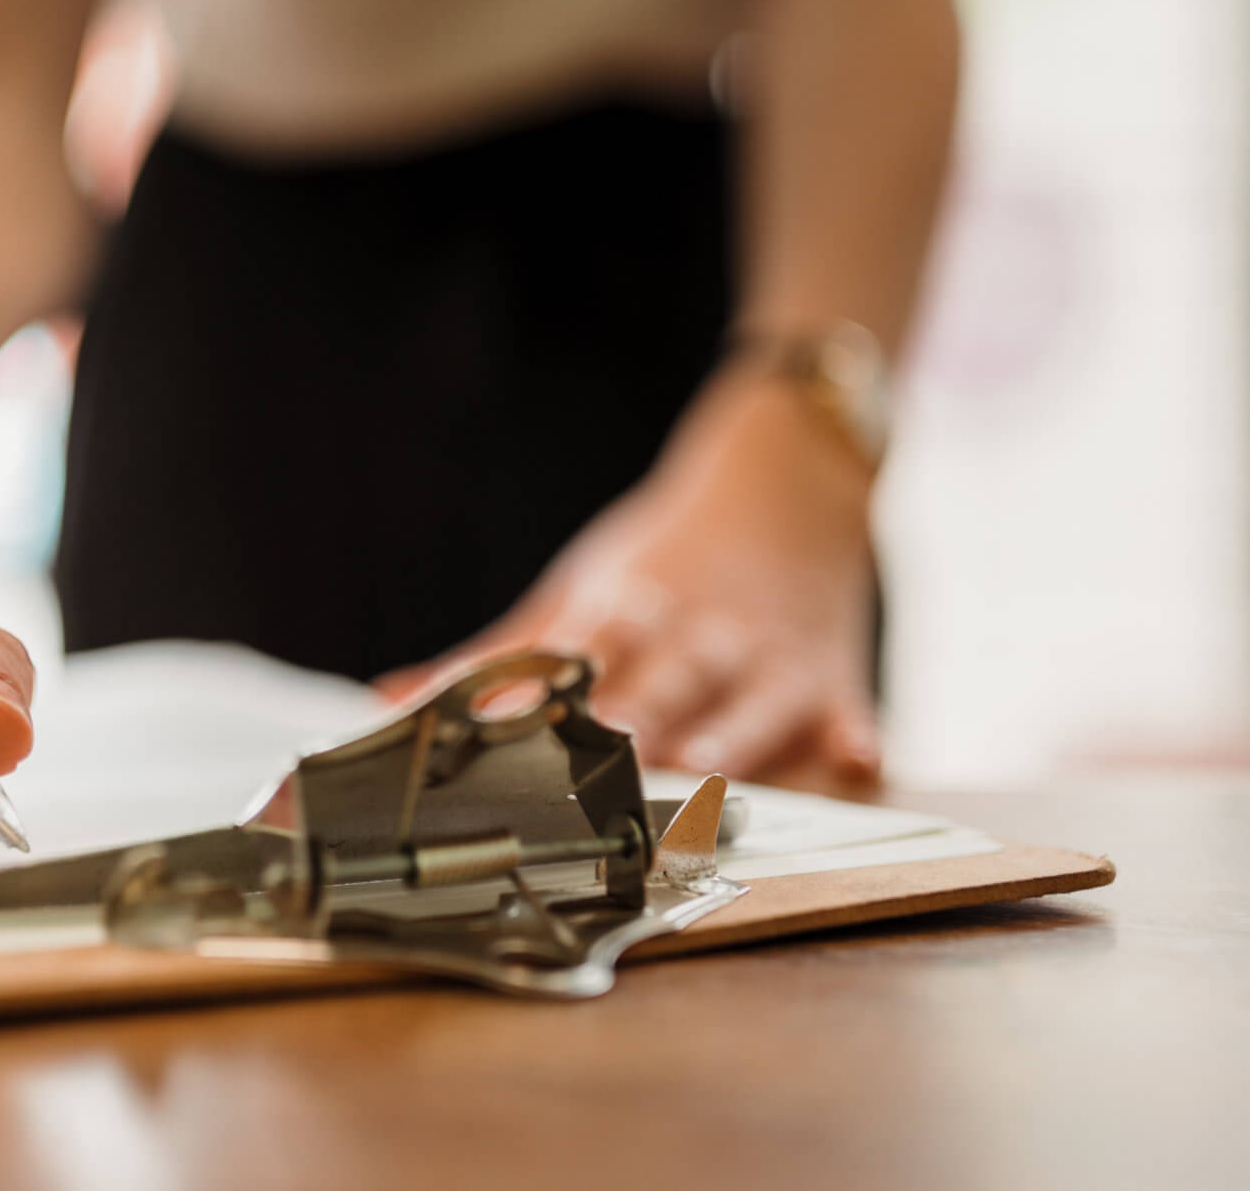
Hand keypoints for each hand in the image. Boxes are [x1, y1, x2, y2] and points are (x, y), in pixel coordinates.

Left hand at [373, 373, 883, 790]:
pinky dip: (852, 734)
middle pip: (658, 680)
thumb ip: (493, 653)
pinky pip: (846, 708)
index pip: (573, 656)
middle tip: (600, 767)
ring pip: (746, 697)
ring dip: (729, 732)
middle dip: (631, 720)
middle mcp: (693, 634)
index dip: (540, 697)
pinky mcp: (828, 676)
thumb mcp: (575, 592)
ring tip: (701, 768)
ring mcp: (764, 656)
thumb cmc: (661, 558)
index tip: (506, 741)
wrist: (785, 481)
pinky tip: (857, 759)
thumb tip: (393, 698)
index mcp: (620, 609)